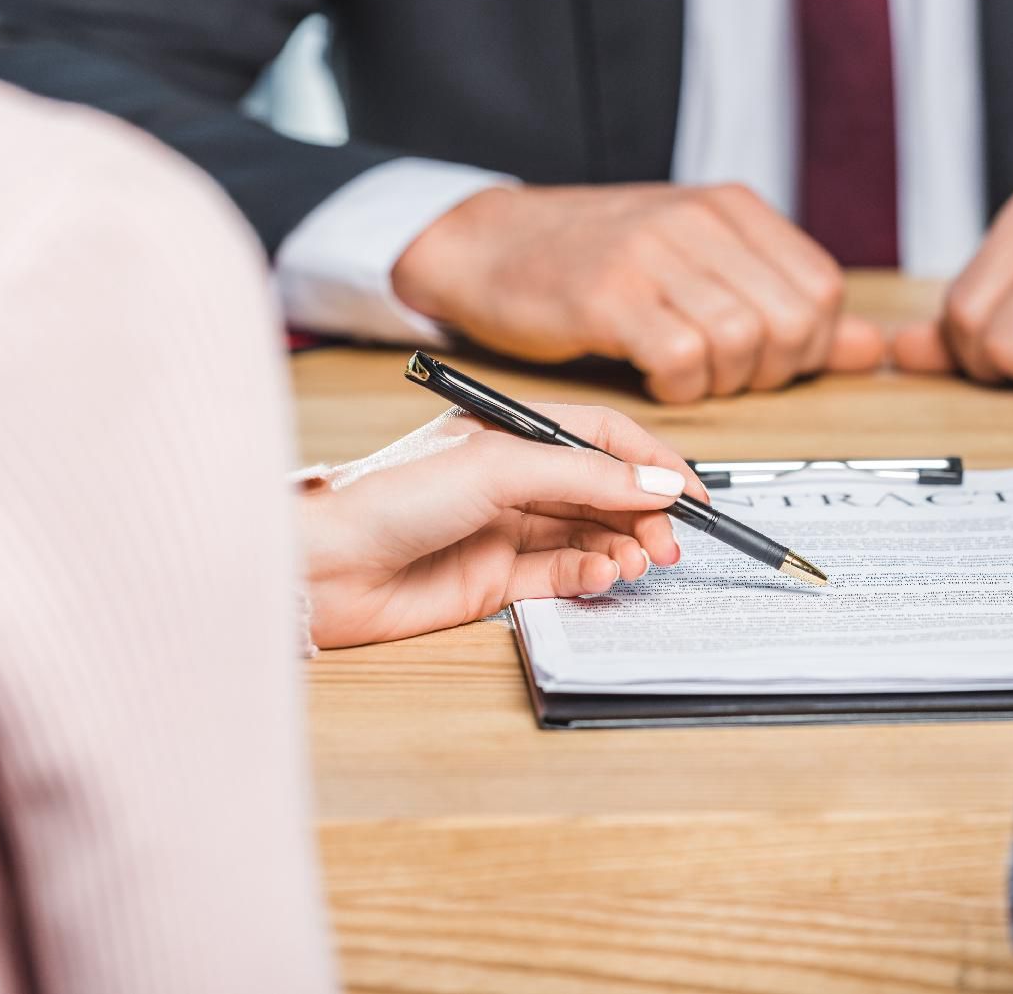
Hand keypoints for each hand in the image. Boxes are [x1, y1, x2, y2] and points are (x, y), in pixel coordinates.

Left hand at [297, 403, 704, 647]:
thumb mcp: (497, 468)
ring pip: (589, 535)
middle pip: (602, 491)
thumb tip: (653, 486)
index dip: (649, 461)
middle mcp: (510, 479)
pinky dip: (592, 574)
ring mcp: (504, 530)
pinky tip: (604, 575)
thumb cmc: (385, 498)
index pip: (600, 438)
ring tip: (638, 561)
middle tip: (669, 539)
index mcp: (509, 433)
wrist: (322, 567)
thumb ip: (582, 477)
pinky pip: (563, 574)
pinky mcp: (495, 580)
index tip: (690, 489)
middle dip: (643, 513)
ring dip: (622, 546)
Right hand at [391, 183, 885, 402]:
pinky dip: (679, 387)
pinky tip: (654, 374)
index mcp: (731, 207)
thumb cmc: (595, 260)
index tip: (762, 358)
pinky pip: (683, 360)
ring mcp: (653, 253)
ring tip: (683, 371)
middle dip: (768, 371)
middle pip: (792, 322)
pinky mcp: (608, 294)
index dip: (806, 345)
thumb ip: (784, 302)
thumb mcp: (699, 266)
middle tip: (722, 373)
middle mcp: (698, 220)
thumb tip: (870, 348)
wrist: (488, 244)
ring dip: (720, 382)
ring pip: (741, 342)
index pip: (822, 290)